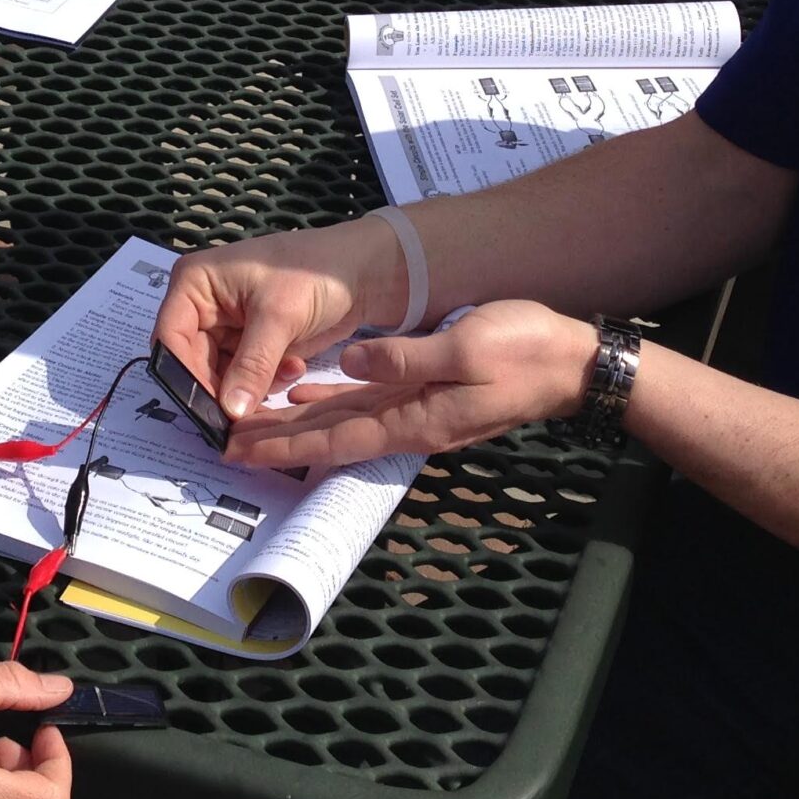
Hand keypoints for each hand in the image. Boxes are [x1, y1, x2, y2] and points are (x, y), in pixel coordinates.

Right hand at [156, 218, 410, 421]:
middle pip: (191, 362)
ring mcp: (224, 326)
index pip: (170, 339)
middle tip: (249, 410)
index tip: (210, 409)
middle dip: (221, 387)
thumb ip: (251, 366)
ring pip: (217, 375)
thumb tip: (229, 412)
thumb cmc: (314, 275)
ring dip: (249, 385)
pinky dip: (264, 380)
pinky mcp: (247, 344)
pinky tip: (293, 366)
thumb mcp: (279, 317)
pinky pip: (241, 376)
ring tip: (285, 371)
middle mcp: (201, 305)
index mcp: (194, 284)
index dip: (185, 375)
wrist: (362, 273)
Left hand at [220, 300, 600, 470]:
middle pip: (331, 437)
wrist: (572, 363)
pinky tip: (311, 392)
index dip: (286, 445)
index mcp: (415, 418)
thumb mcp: (465, 348)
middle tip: (226, 444)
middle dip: (279, 442)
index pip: (335, 438)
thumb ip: (405, 357)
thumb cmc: (524, 351)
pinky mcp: (430, 395)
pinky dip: (334, 400)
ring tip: (254, 425)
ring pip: (345, 421)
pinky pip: (369, 403)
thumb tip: (351, 362)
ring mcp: (421, 411)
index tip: (240, 450)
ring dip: (300, 425)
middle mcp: (410, 422)